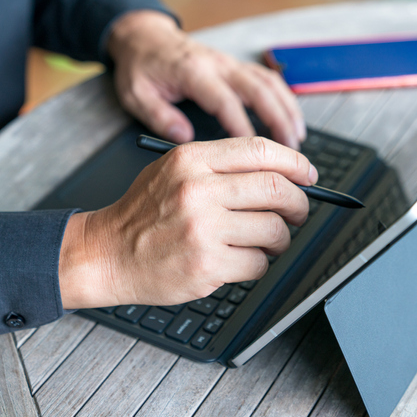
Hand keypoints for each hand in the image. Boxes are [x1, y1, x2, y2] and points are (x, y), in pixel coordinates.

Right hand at [58, 137, 318, 308]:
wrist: (107, 253)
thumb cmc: (144, 214)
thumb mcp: (173, 171)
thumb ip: (221, 166)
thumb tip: (281, 173)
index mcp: (192, 159)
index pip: (261, 151)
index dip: (295, 163)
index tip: (309, 175)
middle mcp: (198, 189)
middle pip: (277, 189)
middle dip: (298, 204)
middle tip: (297, 213)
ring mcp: (202, 228)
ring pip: (274, 229)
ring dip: (279, 239)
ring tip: (266, 242)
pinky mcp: (207, 264)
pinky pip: (259, 263)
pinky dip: (259, 264)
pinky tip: (241, 259)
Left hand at [107, 10, 305, 148]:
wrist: (144, 37)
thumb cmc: (140, 67)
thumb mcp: (136, 94)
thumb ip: (158, 116)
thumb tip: (183, 137)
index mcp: (193, 72)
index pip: (224, 100)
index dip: (241, 126)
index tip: (252, 153)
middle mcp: (218, 65)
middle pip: (258, 90)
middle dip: (278, 120)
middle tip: (290, 150)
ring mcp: (230, 63)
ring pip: (269, 83)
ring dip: (287, 110)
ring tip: (298, 139)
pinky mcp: (236, 66)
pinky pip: (268, 79)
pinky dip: (284, 99)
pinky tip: (293, 119)